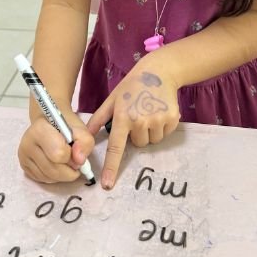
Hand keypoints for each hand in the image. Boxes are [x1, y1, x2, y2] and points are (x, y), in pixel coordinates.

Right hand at [17, 106, 92, 184]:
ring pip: (48, 178)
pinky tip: (56, 166)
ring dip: (63, 175)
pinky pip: (43, 180)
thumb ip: (84, 143)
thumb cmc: (66, 127)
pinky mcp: (23, 166)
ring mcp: (23, 156)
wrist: (50, 124)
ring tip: (65, 163)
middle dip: (69, 170)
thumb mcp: (81, 130)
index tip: (75, 151)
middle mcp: (27, 143)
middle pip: (53, 170)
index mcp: (40, 130)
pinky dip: (54, 177)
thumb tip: (79, 161)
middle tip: (73, 161)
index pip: (59, 154)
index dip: (72, 157)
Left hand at [85, 62, 179, 189]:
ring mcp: (157, 120)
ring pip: (152, 142)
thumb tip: (85, 138)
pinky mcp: (172, 119)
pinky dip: (162, 126)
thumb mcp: (112, 100)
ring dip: (150, 131)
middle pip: (138, 145)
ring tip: (148, 112)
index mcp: (122, 117)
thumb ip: (98, 120)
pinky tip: (159, 110)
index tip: (107, 185)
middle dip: (136, 134)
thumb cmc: (131, 86)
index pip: (115, 148)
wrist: (159, 71)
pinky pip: (165, 134)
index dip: (111, 168)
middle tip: (138, 115)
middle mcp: (140, 121)